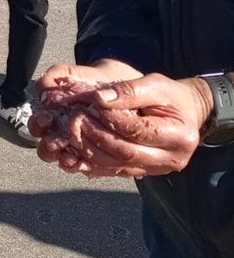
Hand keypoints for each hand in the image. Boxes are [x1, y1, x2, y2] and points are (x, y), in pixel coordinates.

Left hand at [32, 61, 210, 178]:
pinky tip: (74, 152)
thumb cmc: (171, 97)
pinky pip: (113, 171)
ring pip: (116, 165)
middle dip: (96, 136)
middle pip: (125, 152)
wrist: (185, 114)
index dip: (112, 118)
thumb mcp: (156, 84)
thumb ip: (129, 90)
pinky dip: (91, 163)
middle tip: (75, 120)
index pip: (138, 130)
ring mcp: (156, 170)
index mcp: (179, 136)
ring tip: (71, 133)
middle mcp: (171, 158)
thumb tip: (99, 99)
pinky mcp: (141, 173)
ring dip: (89, 151)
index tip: (91, 104)